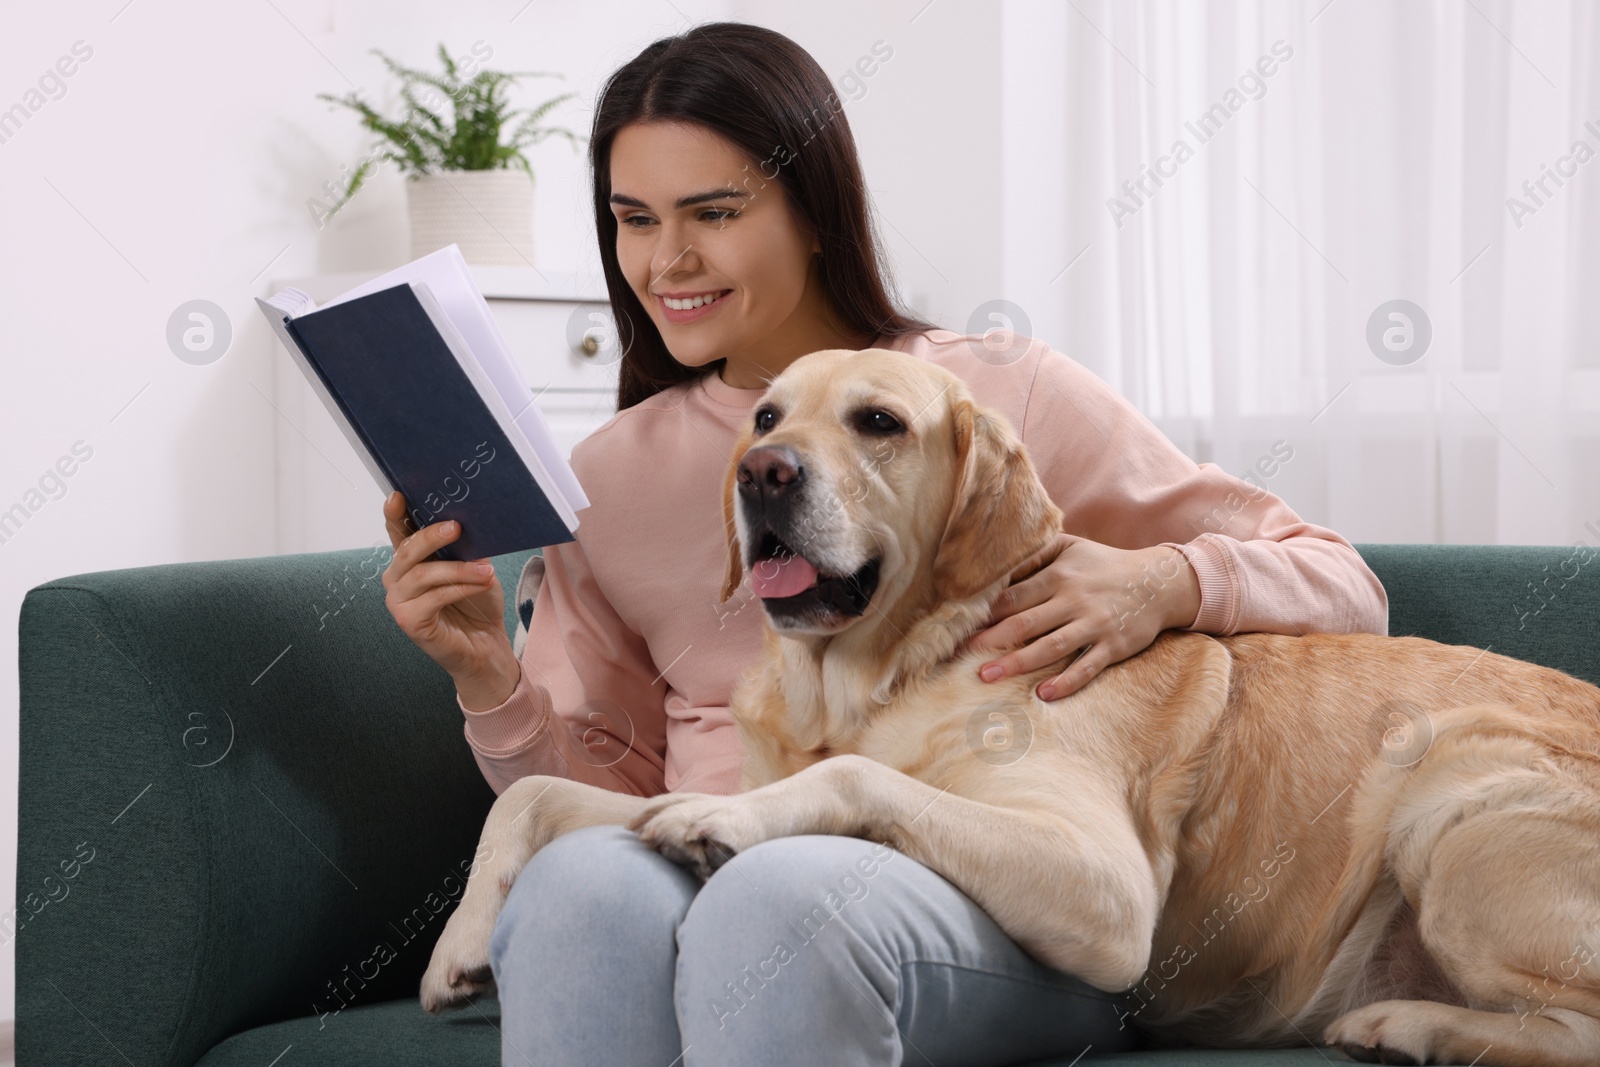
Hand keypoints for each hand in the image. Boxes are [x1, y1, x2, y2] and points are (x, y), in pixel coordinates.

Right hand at [380, 491, 517, 705]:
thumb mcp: (473, 565)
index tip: (398, 495)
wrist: (485, 644)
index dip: (394, 514)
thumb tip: (465, 520)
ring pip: (423, 575)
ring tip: (486, 569)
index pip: (397, 532)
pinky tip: (480, 585)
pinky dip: (460, 588)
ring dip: (459, 569)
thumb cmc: (477, 602)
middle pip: (407, 550)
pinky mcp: (409, 622)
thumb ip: (462, 546)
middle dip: (432, 536)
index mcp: (409, 560)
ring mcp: (399, 601)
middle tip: (457, 527)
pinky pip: (434, 597)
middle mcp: (397, 578)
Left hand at [962, 532, 1200, 700]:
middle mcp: (1074, 600)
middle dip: (990, 639)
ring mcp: (1094, 625)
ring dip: (1017, 663)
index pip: (1014, 595)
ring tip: (987, 676)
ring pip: (1050, 647)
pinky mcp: (1113, 647)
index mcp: (1059, 576)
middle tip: (960, 653)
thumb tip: (997, 563)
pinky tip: (1043, 694)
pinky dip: (1066, 682)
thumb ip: (1036, 553)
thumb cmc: (1105, 564)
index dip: (985, 611)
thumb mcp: (1071, 546)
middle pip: (1025, 622)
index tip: (959, 624)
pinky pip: (1086, 668)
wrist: (1160, 582)